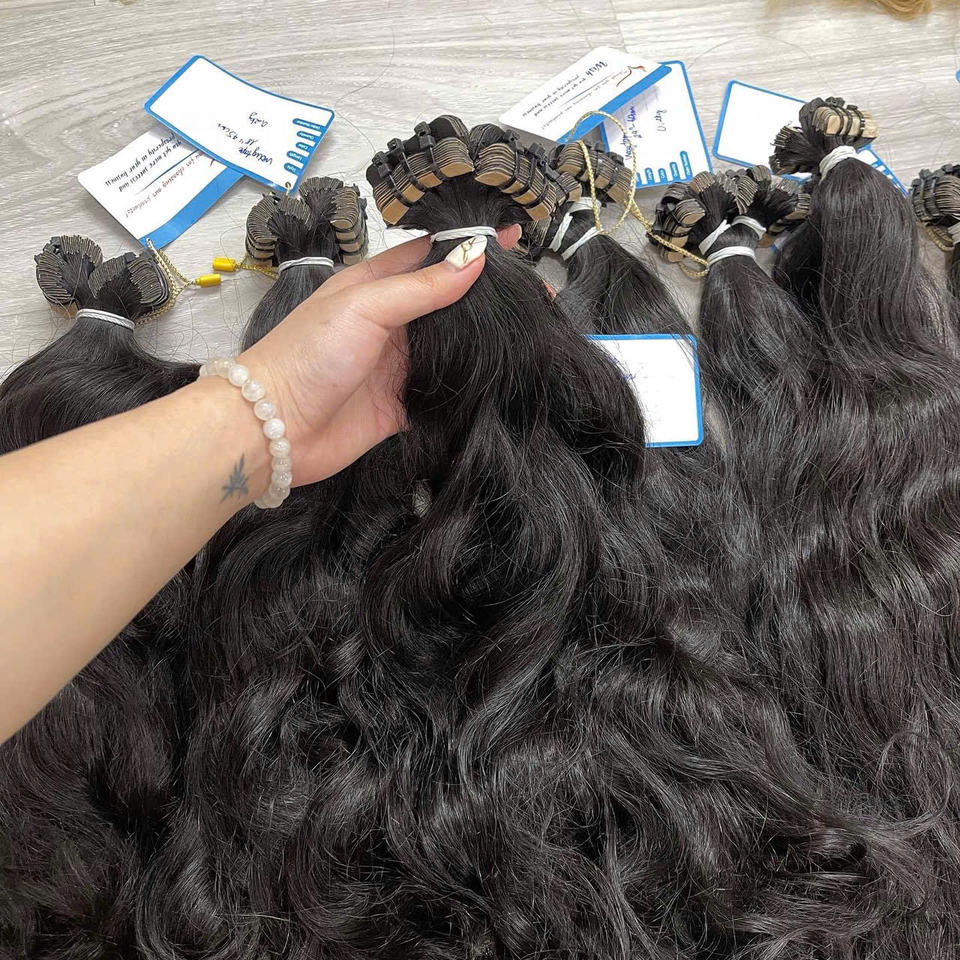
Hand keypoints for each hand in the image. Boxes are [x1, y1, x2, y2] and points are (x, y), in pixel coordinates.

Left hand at [238, 226, 520, 485]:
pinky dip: (470, 386)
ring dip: (484, 340)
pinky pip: (444, 391)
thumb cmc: (308, 354)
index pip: (430, 256)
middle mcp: (391, 323)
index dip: (468, 246)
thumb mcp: (365, 307)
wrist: (275, 429)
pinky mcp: (402, 406)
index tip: (510, 237)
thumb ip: (421, 287)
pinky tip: (504, 377)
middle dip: (487, 296)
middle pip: (448, 302)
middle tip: (536, 293)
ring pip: (451, 346)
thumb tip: (475, 257)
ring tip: (532, 329)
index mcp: (376, 287)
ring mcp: (397, 365)